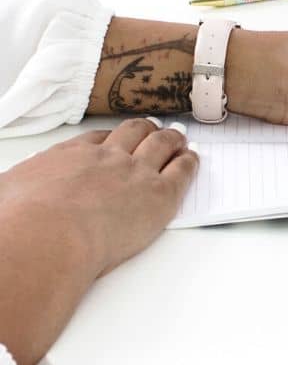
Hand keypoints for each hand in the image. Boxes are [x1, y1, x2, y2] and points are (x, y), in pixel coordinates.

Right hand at [0, 117, 197, 275]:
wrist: (49, 235)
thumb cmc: (21, 220)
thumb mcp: (8, 192)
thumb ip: (16, 189)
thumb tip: (10, 192)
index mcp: (70, 156)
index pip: (97, 139)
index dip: (112, 138)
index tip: (117, 139)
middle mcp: (107, 158)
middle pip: (134, 134)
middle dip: (146, 130)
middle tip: (155, 130)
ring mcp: (136, 173)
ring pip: (161, 145)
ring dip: (173, 140)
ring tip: (180, 138)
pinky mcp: (159, 195)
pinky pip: (182, 171)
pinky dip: (189, 162)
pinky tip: (193, 159)